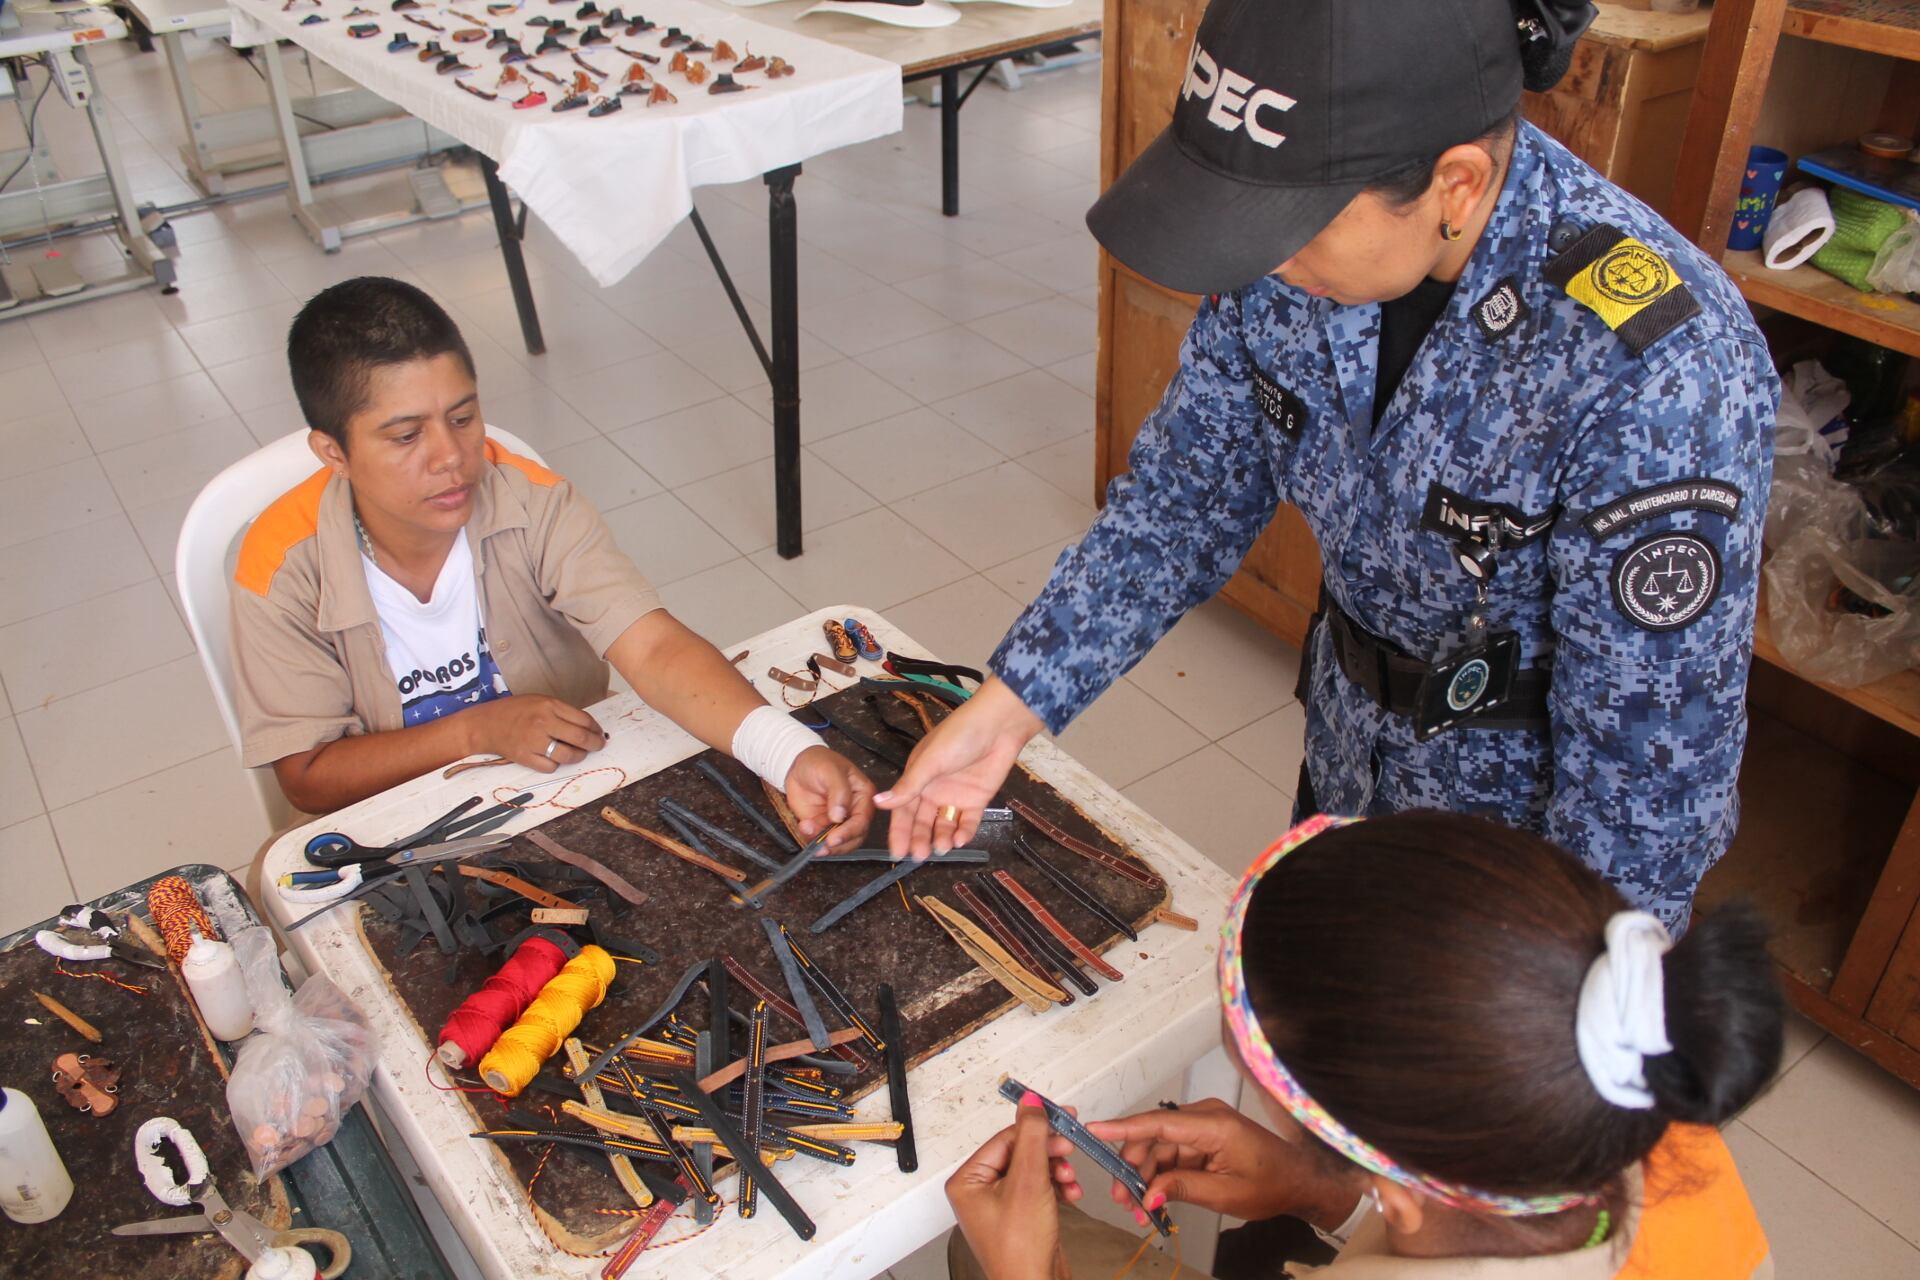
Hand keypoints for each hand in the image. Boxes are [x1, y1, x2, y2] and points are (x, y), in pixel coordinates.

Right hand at [461, 695, 605, 772]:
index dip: (596, 728)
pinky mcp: (526, 757)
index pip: (583, 719)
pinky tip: (555, 758)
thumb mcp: (540, 701)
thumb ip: (561, 711)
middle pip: (580, 738)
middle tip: (598, 745)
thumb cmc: (515, 710)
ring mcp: (534, 742)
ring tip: (580, 754)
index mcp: (549, 706)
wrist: (486, 724)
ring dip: (579, 756)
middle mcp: (543, 723)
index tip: (599, 732)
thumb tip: (586, 726)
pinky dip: (557, 764)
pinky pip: (551, 767)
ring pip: (568, 755)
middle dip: (595, 744)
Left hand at [782, 746, 874, 849]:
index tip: (834, 838)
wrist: (796, 765)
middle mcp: (854, 811)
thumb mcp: (830, 770)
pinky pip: (820, 839)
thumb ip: (838, 792)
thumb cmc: (818, 762)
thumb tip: (840, 816)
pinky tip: (804, 827)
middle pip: (854, 837)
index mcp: (863, 795)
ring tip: (809, 835)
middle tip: (822, 846)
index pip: (862, 820)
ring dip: (824, 845)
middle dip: (838, 844)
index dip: (849, 832)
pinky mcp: (823, 826)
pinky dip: (811, 839)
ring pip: (839, 843)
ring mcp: (838, 821)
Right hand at [875, 678, 1043, 859]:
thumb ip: (908, 786)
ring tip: (942, 848)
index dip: (899, 831)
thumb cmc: (958, 738)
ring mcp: (956, 796)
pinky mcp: (977, 800)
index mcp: (917, 778)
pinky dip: (964, 832)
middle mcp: (934, 790)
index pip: (904, 810)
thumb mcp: (929, 762)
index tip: (897, 853)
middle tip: (918, 856)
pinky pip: (967, 821)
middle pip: (922, 821)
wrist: (998, 726)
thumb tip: (877, 803)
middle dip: (919, 839)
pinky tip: (960, 840)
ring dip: (941, 837)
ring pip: (944, 824)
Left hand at [947, 1094, 1077, 1279]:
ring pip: (1032, 1171)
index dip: (1035, 1129)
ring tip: (1069, 1178)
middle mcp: (978, 1192)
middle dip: (1048, 1154)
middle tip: (1069, 1148)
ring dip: (1055, 1171)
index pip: (1005, 1139)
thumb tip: (1030, 1103)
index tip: (1060, 1119)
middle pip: (1020, 1154)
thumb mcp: (1029, 1182)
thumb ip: (1031, 1137)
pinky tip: (1071, 1193)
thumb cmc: (1021, 1250)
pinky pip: (1038, 1190)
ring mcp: (999, 1206)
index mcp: (967, 1181)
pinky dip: (1056, 1188)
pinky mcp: (1018, 1217)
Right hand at [1080, 1099, 1366, 1229]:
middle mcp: (1204, 1118)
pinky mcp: (1203, 1139)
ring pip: (1159, 1149)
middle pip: (1153, 1139)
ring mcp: (1203, 1128)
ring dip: (1145, 1178)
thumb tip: (1148, 1194)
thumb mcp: (1227, 1193)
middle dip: (1133, 1169)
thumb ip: (1184, 1189)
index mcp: (1213, 1125)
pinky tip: (1154, 1201)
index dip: (1123, 1127)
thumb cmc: (1273, 1184)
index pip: (1158, 1123)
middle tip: (1123, 1201)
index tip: (1095, 1129)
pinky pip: (1172, 1155)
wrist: (1299, 1181)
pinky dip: (1161, 1177)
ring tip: (1139, 1209)